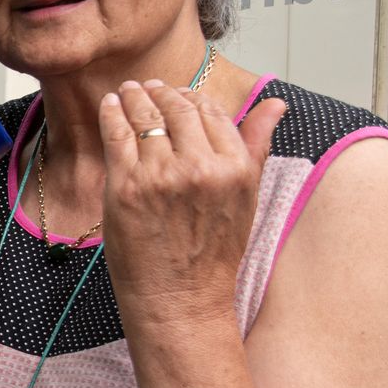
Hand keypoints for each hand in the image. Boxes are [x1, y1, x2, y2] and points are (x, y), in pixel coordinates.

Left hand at [96, 79, 287, 325]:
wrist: (181, 300)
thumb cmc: (212, 255)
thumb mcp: (245, 199)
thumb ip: (256, 145)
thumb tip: (275, 104)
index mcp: (235, 168)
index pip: (211, 111)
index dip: (192, 98)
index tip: (179, 94)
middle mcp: (201, 167)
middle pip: (177, 109)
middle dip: (161, 92)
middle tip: (148, 87)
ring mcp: (161, 176)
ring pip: (145, 117)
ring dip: (135, 97)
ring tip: (129, 92)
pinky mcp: (126, 186)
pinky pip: (117, 135)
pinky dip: (112, 114)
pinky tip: (111, 105)